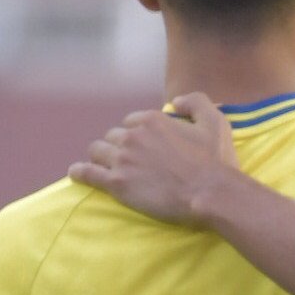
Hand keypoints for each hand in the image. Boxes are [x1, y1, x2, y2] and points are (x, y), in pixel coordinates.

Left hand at [71, 93, 243, 225]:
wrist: (211, 194)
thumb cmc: (217, 161)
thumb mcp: (216, 122)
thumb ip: (196, 102)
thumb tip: (175, 101)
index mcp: (152, 121)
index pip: (132, 121)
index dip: (137, 133)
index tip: (144, 146)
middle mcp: (133, 136)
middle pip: (112, 136)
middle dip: (118, 145)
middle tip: (129, 160)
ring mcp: (122, 160)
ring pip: (97, 151)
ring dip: (100, 157)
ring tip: (105, 166)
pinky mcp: (116, 183)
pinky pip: (87, 173)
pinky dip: (80, 172)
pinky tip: (77, 173)